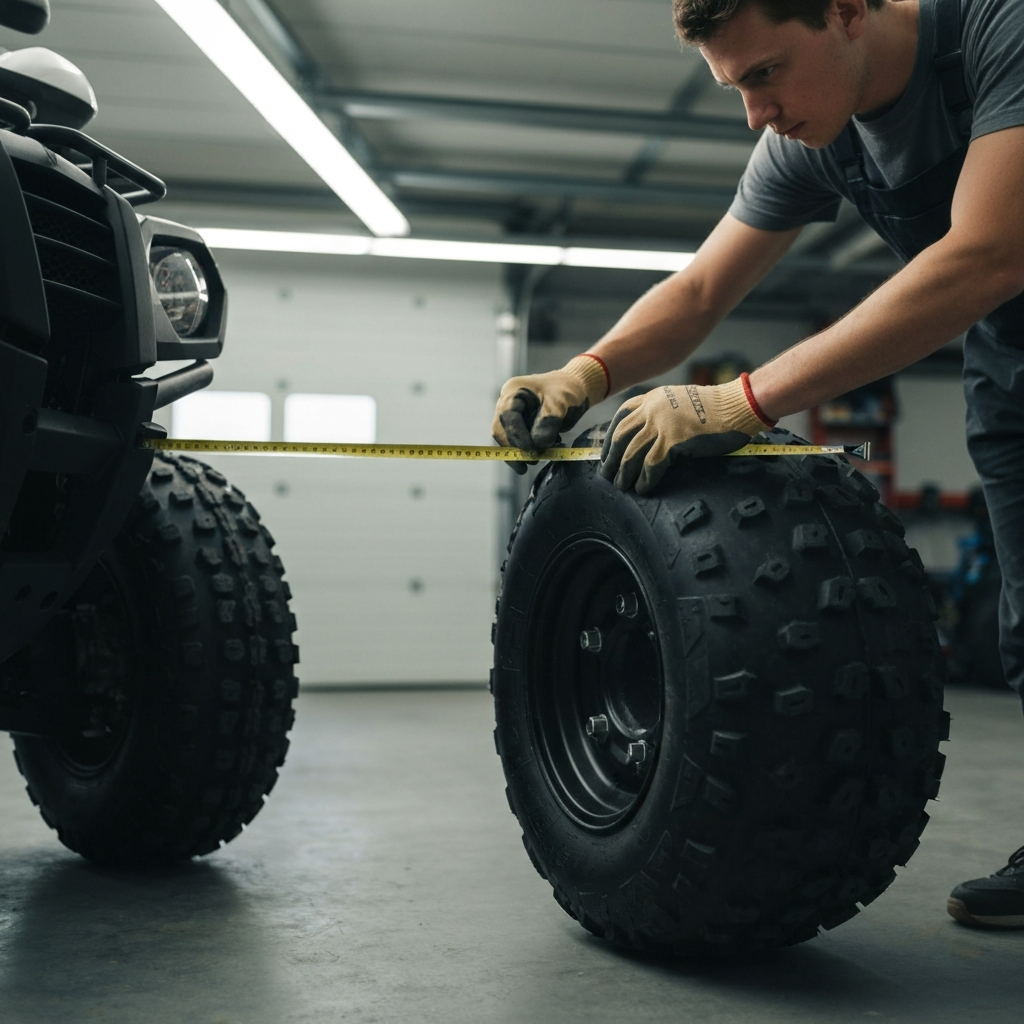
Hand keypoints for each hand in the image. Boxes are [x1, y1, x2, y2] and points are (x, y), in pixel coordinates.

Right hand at [492, 354, 608, 473]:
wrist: (575, 390)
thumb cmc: (567, 391)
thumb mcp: (560, 403)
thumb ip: (548, 423)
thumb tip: (537, 445)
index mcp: (514, 391)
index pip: (507, 416)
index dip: (516, 435)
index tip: (531, 449)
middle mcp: (508, 403)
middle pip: (501, 430)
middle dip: (515, 448)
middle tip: (533, 461)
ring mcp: (513, 416)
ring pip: (508, 439)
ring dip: (522, 452)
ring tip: (541, 457)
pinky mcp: (520, 427)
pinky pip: (518, 443)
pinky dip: (530, 450)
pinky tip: (545, 451)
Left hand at [600, 374, 773, 493]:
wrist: (739, 405)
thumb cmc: (717, 408)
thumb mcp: (681, 400)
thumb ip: (662, 413)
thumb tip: (649, 438)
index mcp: (653, 398)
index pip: (621, 417)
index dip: (609, 438)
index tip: (606, 454)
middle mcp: (653, 409)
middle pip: (621, 436)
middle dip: (611, 458)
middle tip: (606, 475)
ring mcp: (662, 424)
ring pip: (632, 453)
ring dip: (624, 473)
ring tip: (621, 486)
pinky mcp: (674, 441)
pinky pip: (651, 465)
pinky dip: (645, 479)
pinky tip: (643, 488)